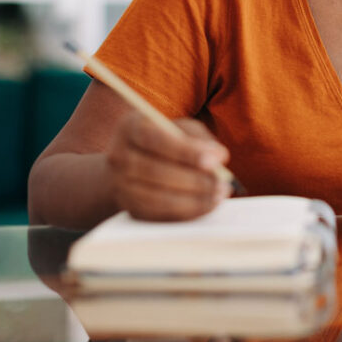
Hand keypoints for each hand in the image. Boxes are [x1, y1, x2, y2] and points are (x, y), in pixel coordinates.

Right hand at [106, 112, 231, 221]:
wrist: (128, 163)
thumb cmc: (162, 140)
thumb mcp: (177, 127)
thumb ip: (198, 136)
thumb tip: (218, 155)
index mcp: (130, 127)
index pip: (157, 140)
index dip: (187, 151)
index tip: (216, 159)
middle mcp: (118, 156)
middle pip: (155, 171)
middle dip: (194, 179)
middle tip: (223, 183)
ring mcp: (120, 185)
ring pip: (157, 197)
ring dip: (193, 199)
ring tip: (219, 195)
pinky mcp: (128, 207)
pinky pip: (158, 214)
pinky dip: (186, 212)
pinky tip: (206, 205)